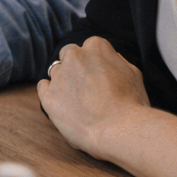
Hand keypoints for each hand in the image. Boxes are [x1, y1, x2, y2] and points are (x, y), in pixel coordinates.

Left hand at [38, 36, 150, 159]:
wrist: (120, 129)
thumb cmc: (132, 104)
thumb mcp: (133, 73)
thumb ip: (115, 60)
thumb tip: (107, 57)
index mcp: (96, 46)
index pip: (90, 47)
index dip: (94, 62)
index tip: (99, 74)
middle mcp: (73, 56)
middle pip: (69, 54)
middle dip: (76, 67)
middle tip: (88, 86)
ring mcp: (58, 75)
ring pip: (56, 71)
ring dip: (65, 81)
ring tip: (80, 101)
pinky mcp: (48, 95)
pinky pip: (43, 86)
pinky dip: (50, 92)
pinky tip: (62, 102)